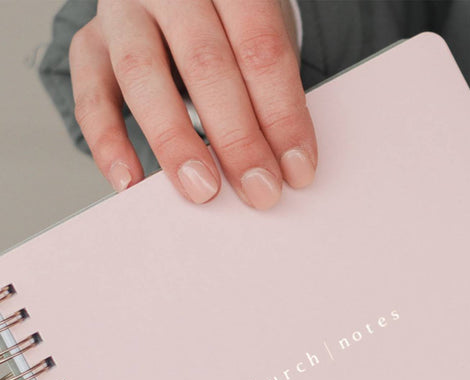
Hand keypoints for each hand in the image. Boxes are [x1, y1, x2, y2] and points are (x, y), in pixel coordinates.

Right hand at [69, 0, 316, 208]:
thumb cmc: (231, 29)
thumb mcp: (258, 40)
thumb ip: (264, 90)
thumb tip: (276, 166)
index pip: (261, 50)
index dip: (283, 116)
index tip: (299, 171)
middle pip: (207, 64)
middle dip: (238, 138)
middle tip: (260, 190)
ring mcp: (124, 13)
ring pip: (144, 76)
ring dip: (175, 141)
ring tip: (201, 190)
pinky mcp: (90, 44)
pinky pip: (92, 94)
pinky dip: (108, 141)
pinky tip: (130, 181)